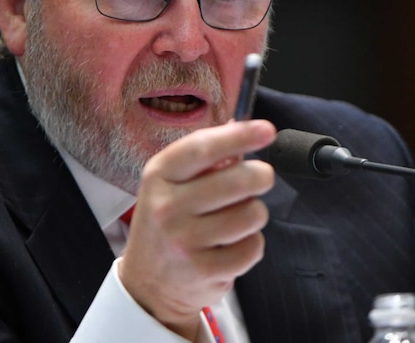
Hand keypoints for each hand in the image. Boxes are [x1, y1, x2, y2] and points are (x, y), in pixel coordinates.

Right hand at [118, 119, 275, 339]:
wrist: (147, 285)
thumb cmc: (167, 224)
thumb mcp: (170, 185)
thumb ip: (204, 160)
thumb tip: (240, 129)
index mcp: (158, 176)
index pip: (202, 148)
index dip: (239, 136)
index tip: (266, 130)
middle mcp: (167, 207)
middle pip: (237, 180)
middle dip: (260, 175)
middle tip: (261, 177)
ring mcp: (185, 241)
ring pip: (251, 214)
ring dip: (254, 213)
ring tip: (239, 218)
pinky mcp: (204, 271)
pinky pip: (253, 247)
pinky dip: (252, 244)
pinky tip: (233, 244)